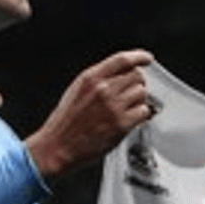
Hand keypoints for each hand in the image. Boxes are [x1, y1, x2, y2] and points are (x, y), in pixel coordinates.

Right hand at [24, 49, 153, 179]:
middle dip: (137, 83)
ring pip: (142, 93)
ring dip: (139, 100)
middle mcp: (103, 90)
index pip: (122, 60)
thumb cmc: (64, 122)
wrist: (58, 146)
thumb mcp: (76, 90)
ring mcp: (114, 107)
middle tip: (133, 92)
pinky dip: (141, 115)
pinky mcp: (121, 125)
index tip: (146, 58)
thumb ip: (97, 80)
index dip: (139, 57)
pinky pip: (143, 112)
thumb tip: (118, 75)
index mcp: (91, 78)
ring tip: (129, 108)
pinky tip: (131, 118)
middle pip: (137, 76)